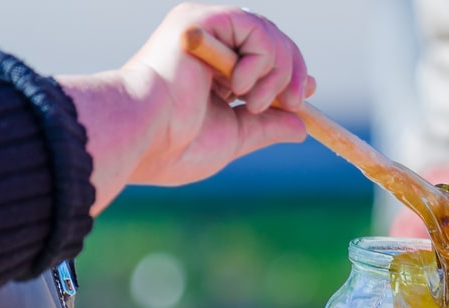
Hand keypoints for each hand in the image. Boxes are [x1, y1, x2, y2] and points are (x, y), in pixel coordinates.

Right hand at [57, 3, 311, 213]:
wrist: (142, 136)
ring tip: (249, 105)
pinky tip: (236, 87)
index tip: (306, 92)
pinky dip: (260, 60)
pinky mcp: (203, 21)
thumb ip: (266, 128)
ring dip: (275, 75)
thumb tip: (302, 126)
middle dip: (291, 73)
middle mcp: (208, 44)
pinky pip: (256, 29)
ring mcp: (205, 30)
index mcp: (209, 68)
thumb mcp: (234, 137)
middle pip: (271, 41)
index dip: (289, 71)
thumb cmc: (174, 145)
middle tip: (293, 104)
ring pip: (268, 35)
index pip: (261, 57)